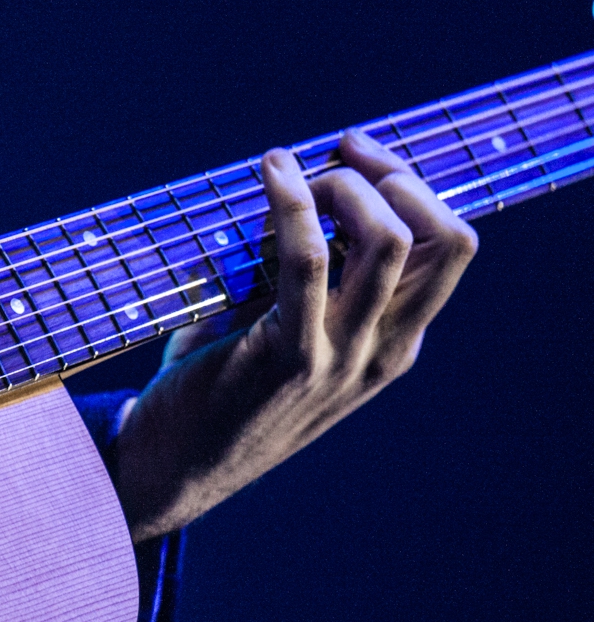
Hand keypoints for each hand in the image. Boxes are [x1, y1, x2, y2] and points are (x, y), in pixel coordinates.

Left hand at [115, 129, 478, 541]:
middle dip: (393, 173)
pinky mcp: (289, 358)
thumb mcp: (275, 327)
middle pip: (447, 239)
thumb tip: (287, 188)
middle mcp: (380, 352)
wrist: (172, 467)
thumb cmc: (216, 385)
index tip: (356, 154)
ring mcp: (341, 358)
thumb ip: (291, 272)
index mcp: (390, 343)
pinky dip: (292, 203)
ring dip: (343, 184)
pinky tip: (270, 172)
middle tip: (334, 156)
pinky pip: (308, 260)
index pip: (449, 248)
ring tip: (288, 171)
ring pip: (390, 240)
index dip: (412, 185)